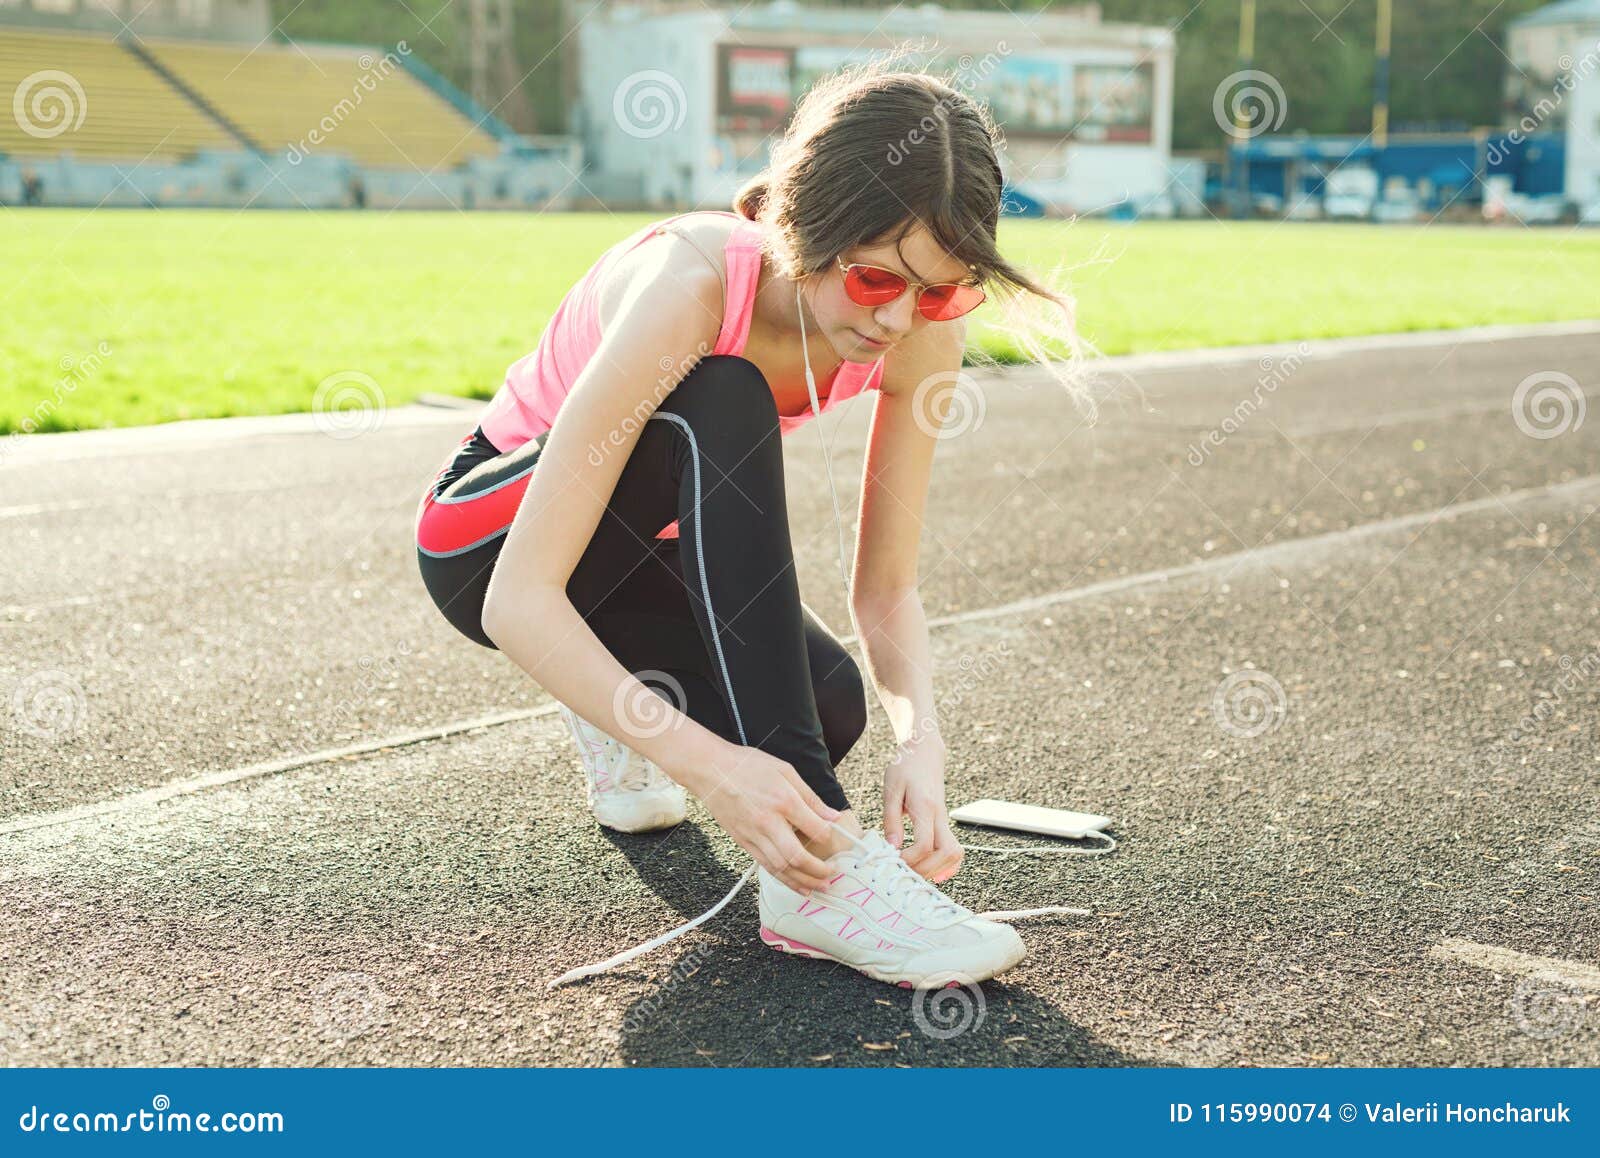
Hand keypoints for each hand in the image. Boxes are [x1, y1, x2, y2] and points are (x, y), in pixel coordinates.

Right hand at [690, 744, 841, 893]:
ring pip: (781, 868)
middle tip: (832, 874)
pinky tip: (798, 885)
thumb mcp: (785, 771)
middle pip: (797, 857)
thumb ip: (810, 797)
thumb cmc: (747, 766)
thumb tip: (832, 815)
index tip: (835, 837)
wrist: (711, 771)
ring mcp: (754, 835)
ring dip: (804, 881)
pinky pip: (766, 866)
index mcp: (783, 800)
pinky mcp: (743, 842)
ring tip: (820, 887)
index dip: (829, 837)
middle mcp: (769, 822)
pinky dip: (784, 879)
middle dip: (818, 871)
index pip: (814, 828)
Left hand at [882, 733, 962, 883]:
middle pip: (947, 853)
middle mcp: (940, 816)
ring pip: (955, 854)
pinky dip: (947, 865)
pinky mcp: (944, 823)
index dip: (910, 859)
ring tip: (915, 872)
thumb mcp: (891, 790)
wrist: (924, 752)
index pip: (925, 844)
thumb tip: (892, 848)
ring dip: (937, 870)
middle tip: (904, 871)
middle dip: (925, 870)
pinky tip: (932, 872)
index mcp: (925, 807)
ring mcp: (945, 821)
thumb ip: (891, 820)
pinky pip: (955, 850)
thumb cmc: (904, 768)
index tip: (893, 860)